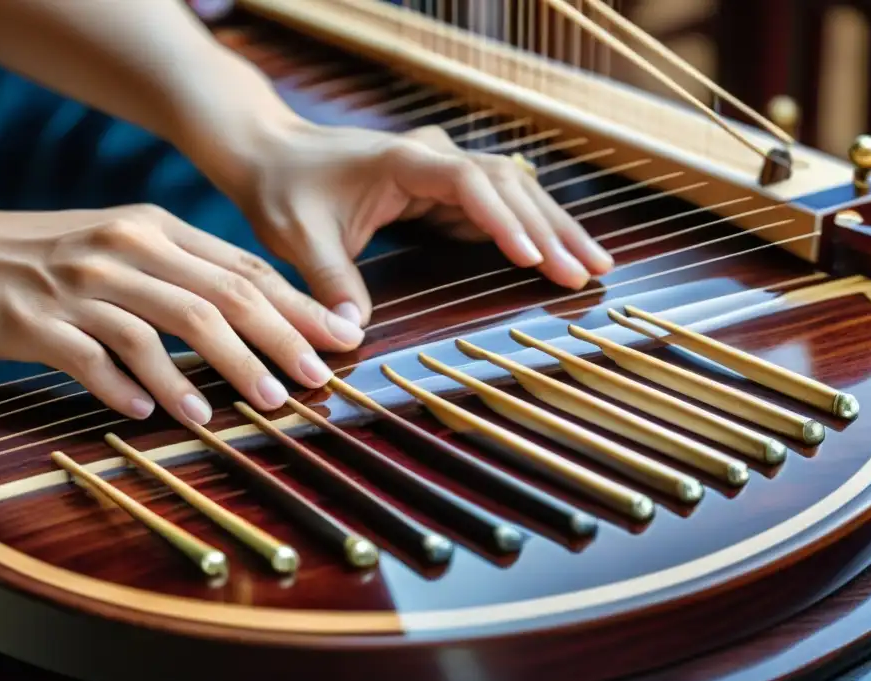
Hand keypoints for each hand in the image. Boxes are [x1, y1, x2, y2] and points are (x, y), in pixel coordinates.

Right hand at [0, 191, 364, 423]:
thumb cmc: (39, 257)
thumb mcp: (118, 246)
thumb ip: (179, 273)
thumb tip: (249, 319)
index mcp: (153, 228)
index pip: (243, 269)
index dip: (298, 307)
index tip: (340, 340)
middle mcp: (125, 248)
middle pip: (222, 296)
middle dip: (281, 340)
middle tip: (316, 380)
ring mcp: (80, 284)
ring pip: (169, 326)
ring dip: (222, 370)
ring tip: (261, 404)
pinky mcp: (37, 321)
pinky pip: (96, 358)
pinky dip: (133, 387)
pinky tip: (156, 415)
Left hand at [198, 121, 613, 325]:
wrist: (273, 155)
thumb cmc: (284, 189)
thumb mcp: (299, 237)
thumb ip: (330, 280)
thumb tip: (353, 335)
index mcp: (402, 161)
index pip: (467, 183)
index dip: (503, 219)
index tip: (532, 256)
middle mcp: (432, 158)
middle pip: (507, 185)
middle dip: (548, 229)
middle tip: (587, 272)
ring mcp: (441, 171)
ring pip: (513, 193)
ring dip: (552, 228)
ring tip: (597, 264)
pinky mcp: (442, 190)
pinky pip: (498, 208)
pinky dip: (529, 231)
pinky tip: (558, 256)